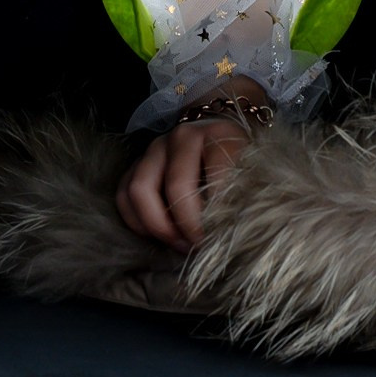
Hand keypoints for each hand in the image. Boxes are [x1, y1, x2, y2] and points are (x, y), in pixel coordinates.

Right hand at [115, 98, 265, 248]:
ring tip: (179, 243)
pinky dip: (136, 221)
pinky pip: (123, 195)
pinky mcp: (137, 161)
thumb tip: (232, 237)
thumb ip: (243, 197)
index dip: (217, 214)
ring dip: (158, 226)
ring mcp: (156, 147)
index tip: (224, 238)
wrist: (221, 130)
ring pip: (139, 190)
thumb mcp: (252, 171)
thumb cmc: (240, 159)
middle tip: (199, 246)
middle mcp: (183, 137)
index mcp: (218, 135)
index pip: (215, 176)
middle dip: (187, 226)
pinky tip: (158, 235)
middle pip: (175, 186)